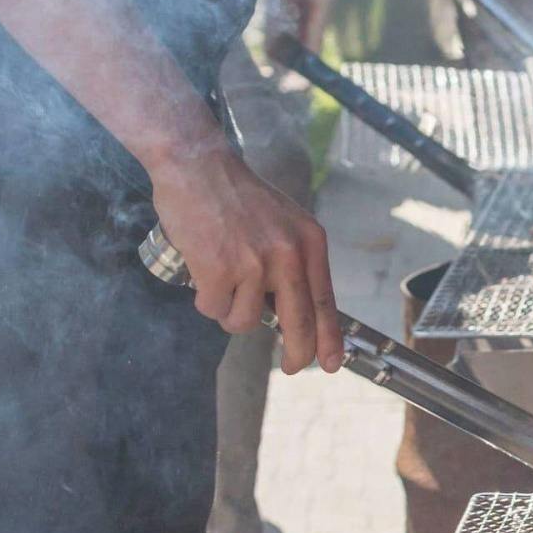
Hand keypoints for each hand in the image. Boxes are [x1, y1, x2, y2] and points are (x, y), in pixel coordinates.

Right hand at [149, 137, 340, 371]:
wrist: (198, 165)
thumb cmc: (237, 195)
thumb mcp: (283, 222)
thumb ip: (294, 261)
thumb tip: (295, 311)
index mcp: (309, 241)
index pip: (325, 301)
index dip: (330, 337)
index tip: (333, 361)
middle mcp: (288, 254)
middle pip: (298, 324)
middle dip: (297, 354)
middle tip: (293, 367)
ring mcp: (254, 263)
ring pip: (244, 321)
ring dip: (229, 309)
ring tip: (220, 275)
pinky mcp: (220, 270)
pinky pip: (214, 310)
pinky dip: (205, 298)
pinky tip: (202, 270)